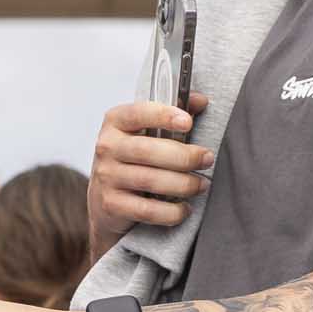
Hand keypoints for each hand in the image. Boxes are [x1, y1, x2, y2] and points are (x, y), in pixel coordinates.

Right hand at [91, 98, 214, 240]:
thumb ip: (173, 113)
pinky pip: (146, 209)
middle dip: (184, 156)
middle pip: (147, 150)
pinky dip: (171, 211)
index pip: (137, 113)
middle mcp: (107, 147)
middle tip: (207, 159)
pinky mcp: (111, 205)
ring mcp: (106, 177)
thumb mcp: (147, 132)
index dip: (163, 115)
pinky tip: (185, 209)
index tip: (188, 122)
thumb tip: (200, 100)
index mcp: (115, 122)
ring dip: (183, 184)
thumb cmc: (135, 160)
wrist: (105, 202)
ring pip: (149, 180)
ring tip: (202, 185)